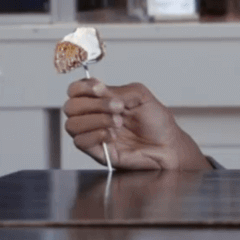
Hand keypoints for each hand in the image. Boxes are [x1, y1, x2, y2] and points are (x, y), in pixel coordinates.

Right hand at [63, 79, 209, 169]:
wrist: (168, 147)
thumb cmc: (157, 123)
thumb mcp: (141, 96)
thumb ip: (118, 90)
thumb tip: (98, 90)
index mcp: (102, 100)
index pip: (76, 90)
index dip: (83, 87)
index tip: (100, 88)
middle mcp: (94, 116)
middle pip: (70, 106)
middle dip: (94, 104)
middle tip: (118, 107)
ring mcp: (94, 134)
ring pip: (72, 124)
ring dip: (96, 120)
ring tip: (118, 123)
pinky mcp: (96, 152)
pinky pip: (80, 142)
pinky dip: (96, 135)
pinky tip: (113, 136)